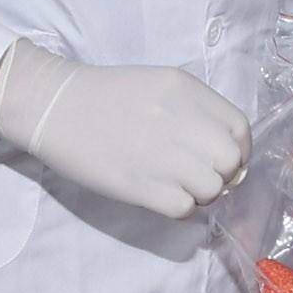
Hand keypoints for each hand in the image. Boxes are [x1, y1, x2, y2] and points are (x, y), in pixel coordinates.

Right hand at [0, 44, 250, 218]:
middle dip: (223, 174)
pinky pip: (184, 208)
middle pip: (231, 161)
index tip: (223, 159)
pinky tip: (160, 195)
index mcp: (186, 90)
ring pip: (212, 188)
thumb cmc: (104, 96)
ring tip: (178, 186)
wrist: (53, 107)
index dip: (238, 150)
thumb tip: (225, 151)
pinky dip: (179, 207)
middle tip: (200, 176)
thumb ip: (195, 110)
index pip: (239, 128)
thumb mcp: (159, 85)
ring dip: (201, 194)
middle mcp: (181, 120)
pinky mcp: (141, 185)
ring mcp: (162, 154)